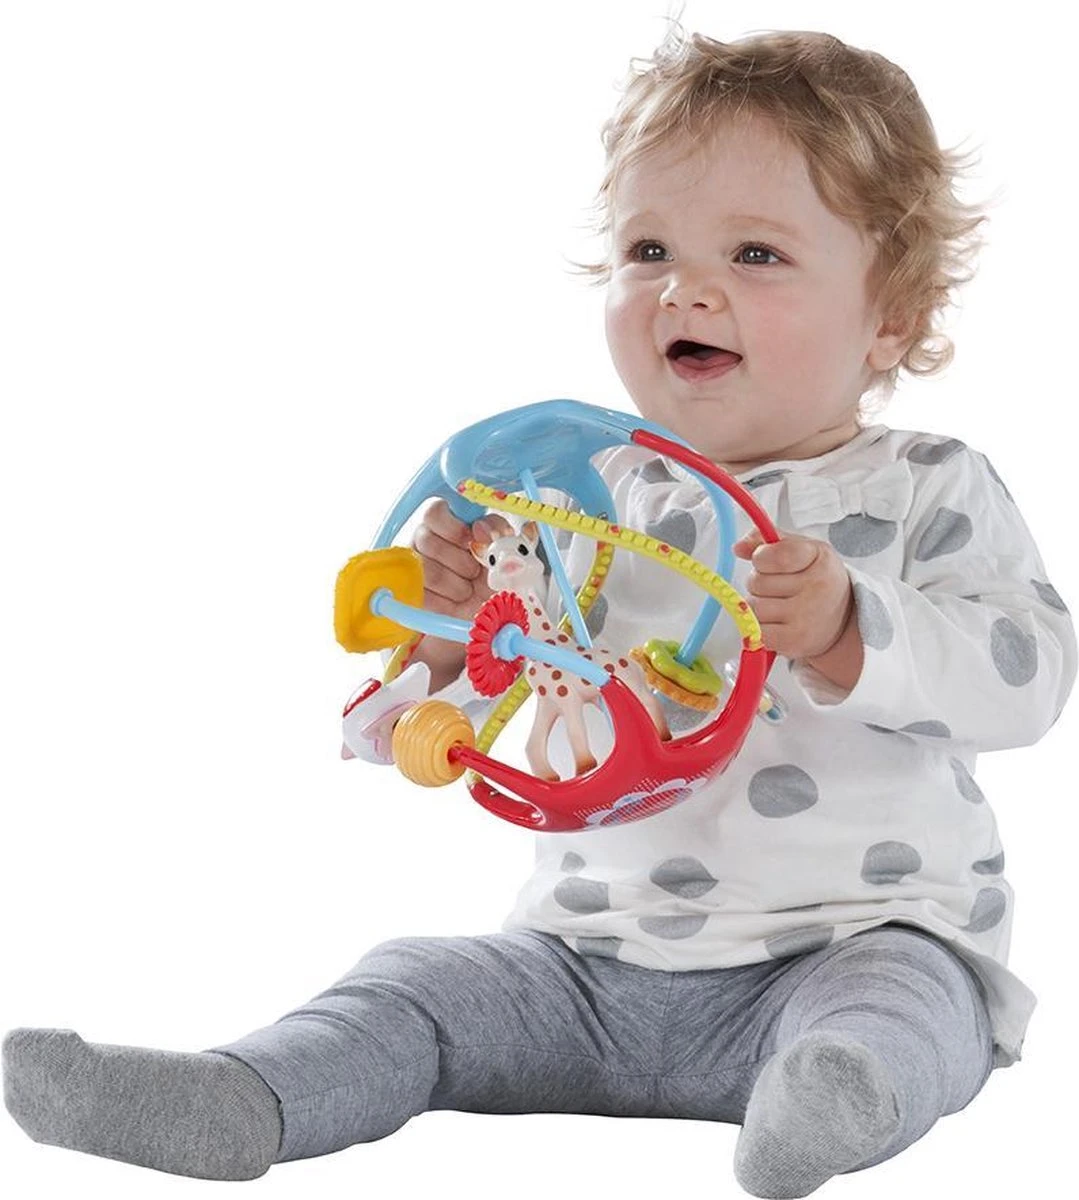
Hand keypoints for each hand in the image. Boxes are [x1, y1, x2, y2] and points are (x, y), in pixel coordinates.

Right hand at [408, 501, 513, 689]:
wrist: (475, 618)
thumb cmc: (489, 580)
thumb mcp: (506, 557)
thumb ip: (511, 539)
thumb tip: (529, 528)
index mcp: (447, 522)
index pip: (435, 511)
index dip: (455, 528)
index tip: (476, 541)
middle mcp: (423, 539)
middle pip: (428, 539)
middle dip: (461, 561)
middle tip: (474, 572)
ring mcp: (412, 566)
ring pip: (429, 569)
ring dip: (457, 585)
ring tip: (466, 590)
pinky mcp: (408, 592)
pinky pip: (423, 595)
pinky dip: (446, 603)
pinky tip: (454, 604)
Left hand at [733, 529, 854, 661]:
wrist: (843, 620)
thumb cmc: (817, 580)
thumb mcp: (801, 550)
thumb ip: (767, 541)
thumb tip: (738, 548)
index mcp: (820, 558)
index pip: (777, 555)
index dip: (761, 557)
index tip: (765, 560)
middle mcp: (818, 587)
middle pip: (756, 582)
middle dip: (759, 583)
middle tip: (779, 588)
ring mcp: (807, 616)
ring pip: (752, 607)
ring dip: (758, 607)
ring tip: (779, 606)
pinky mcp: (795, 640)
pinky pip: (756, 631)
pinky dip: (760, 628)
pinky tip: (777, 623)